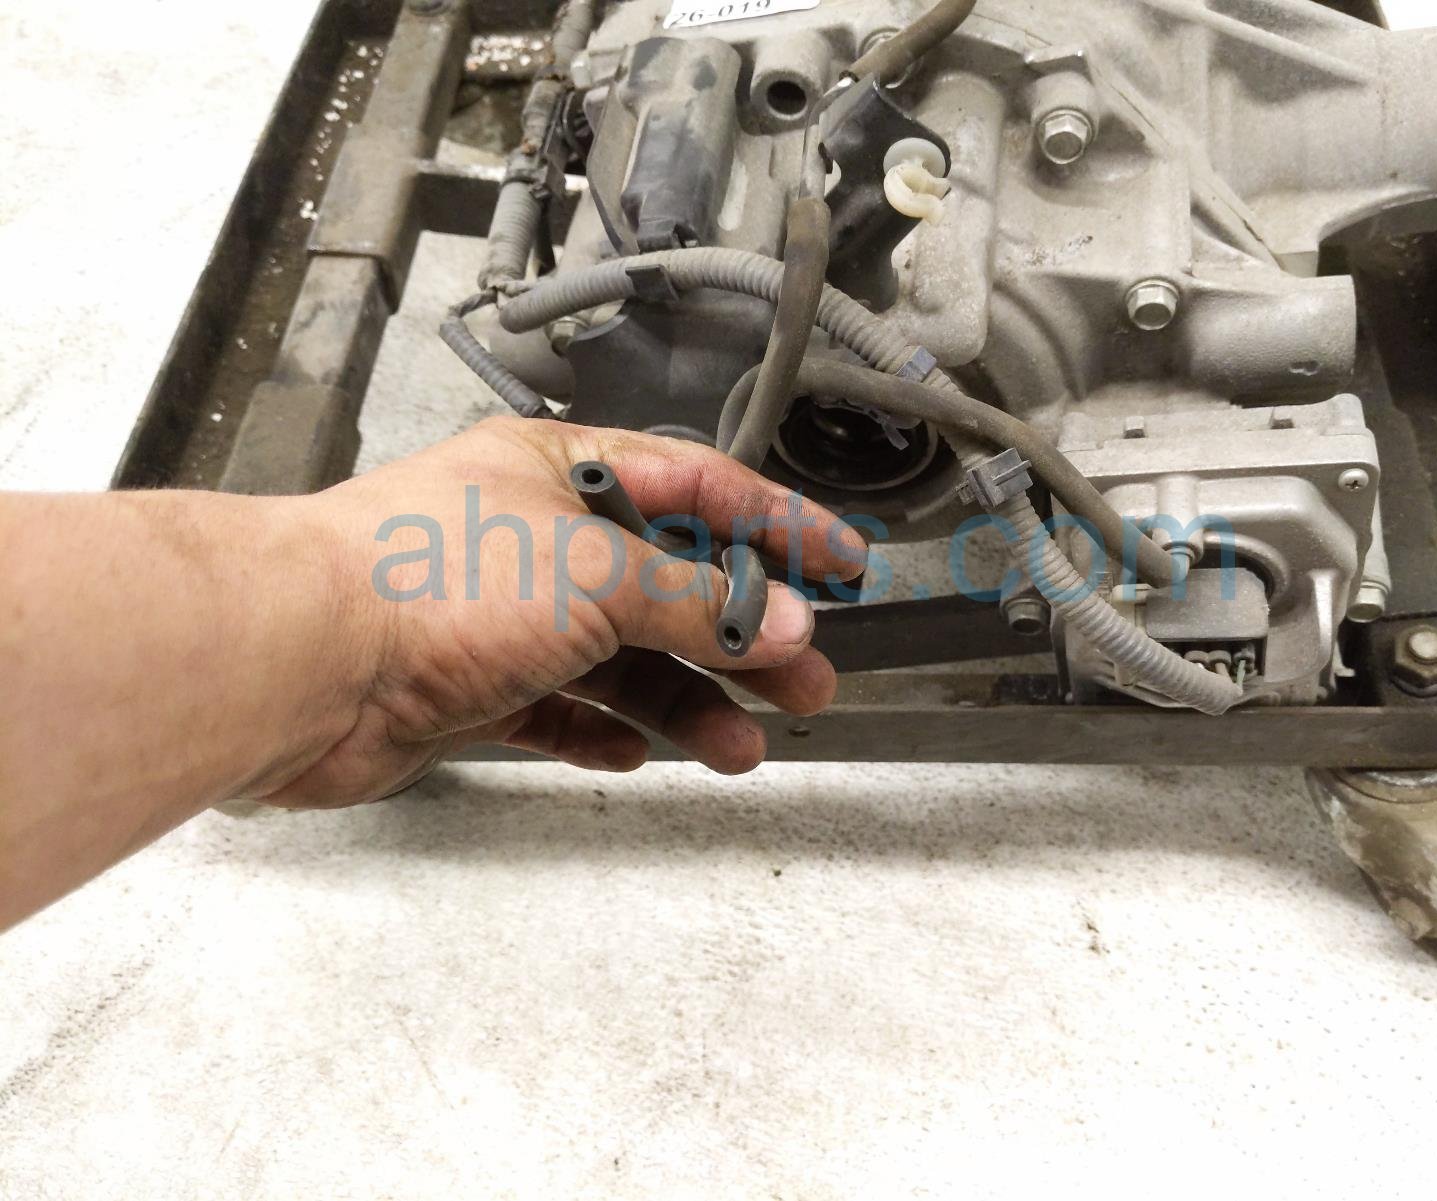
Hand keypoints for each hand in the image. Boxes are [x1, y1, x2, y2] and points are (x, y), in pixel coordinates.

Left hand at [253, 417, 867, 806]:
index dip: (780, 526)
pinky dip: (602, 733)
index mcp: (563, 469)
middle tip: (808, 685)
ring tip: (740, 747)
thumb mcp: (598, 574)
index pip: (699, 486)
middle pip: (669, 584)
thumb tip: (785, 622)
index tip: (844, 565)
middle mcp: (535, 536)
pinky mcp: (469, 691)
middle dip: (743, 637)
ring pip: (619, 660)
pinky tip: (637, 754)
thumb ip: (698, 602)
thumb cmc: (433, 578)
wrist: (300, 660)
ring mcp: (501, 617)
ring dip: (686, 701)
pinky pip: (558, 713)